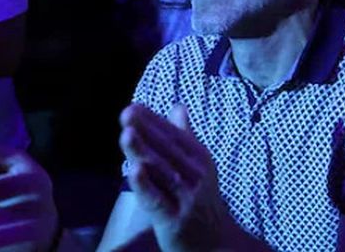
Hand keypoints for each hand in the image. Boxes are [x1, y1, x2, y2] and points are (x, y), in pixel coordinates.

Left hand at [121, 104, 239, 251]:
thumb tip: (177, 106)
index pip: (175, 136)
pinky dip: (146, 185)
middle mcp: (195, 175)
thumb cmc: (202, 202)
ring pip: (161, 171)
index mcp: (199, 159)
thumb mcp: (198, 167)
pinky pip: (157, 200)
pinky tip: (134, 171)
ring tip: (127, 134)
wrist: (216, 244)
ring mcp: (186, 197)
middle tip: (127, 113)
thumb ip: (185, 137)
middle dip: (146, 131)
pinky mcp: (174, 220)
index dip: (154, 121)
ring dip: (144, 151)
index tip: (134, 107)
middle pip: (167, 150)